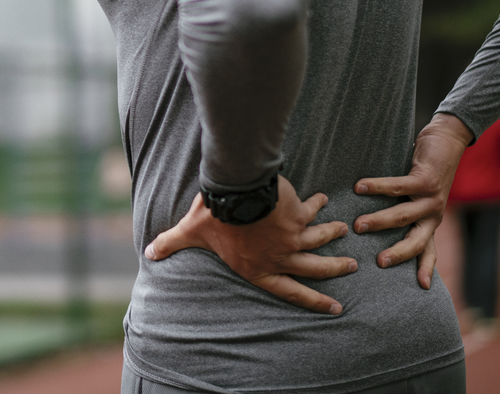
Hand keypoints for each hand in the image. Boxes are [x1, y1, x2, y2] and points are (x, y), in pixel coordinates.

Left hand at [144, 175, 357, 313]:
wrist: (234, 191)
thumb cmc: (212, 215)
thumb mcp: (190, 232)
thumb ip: (171, 243)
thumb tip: (148, 251)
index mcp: (257, 268)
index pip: (290, 291)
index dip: (313, 301)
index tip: (334, 307)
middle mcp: (279, 257)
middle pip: (314, 268)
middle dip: (334, 270)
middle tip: (351, 268)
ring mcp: (292, 237)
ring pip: (320, 240)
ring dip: (332, 235)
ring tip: (344, 232)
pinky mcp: (299, 215)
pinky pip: (313, 211)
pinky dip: (319, 206)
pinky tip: (324, 201)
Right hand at [353, 113, 471, 288]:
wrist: (448, 140)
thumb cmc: (426, 167)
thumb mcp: (419, 194)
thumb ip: (404, 207)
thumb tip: (371, 218)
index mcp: (431, 221)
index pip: (428, 249)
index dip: (425, 268)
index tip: (422, 288)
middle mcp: (433, 213)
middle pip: (417, 241)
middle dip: (398, 253)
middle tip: (378, 263)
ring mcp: (432, 197)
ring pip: (404, 215)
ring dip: (380, 221)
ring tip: (357, 225)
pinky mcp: (426, 179)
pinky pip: (399, 187)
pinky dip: (378, 187)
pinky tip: (360, 187)